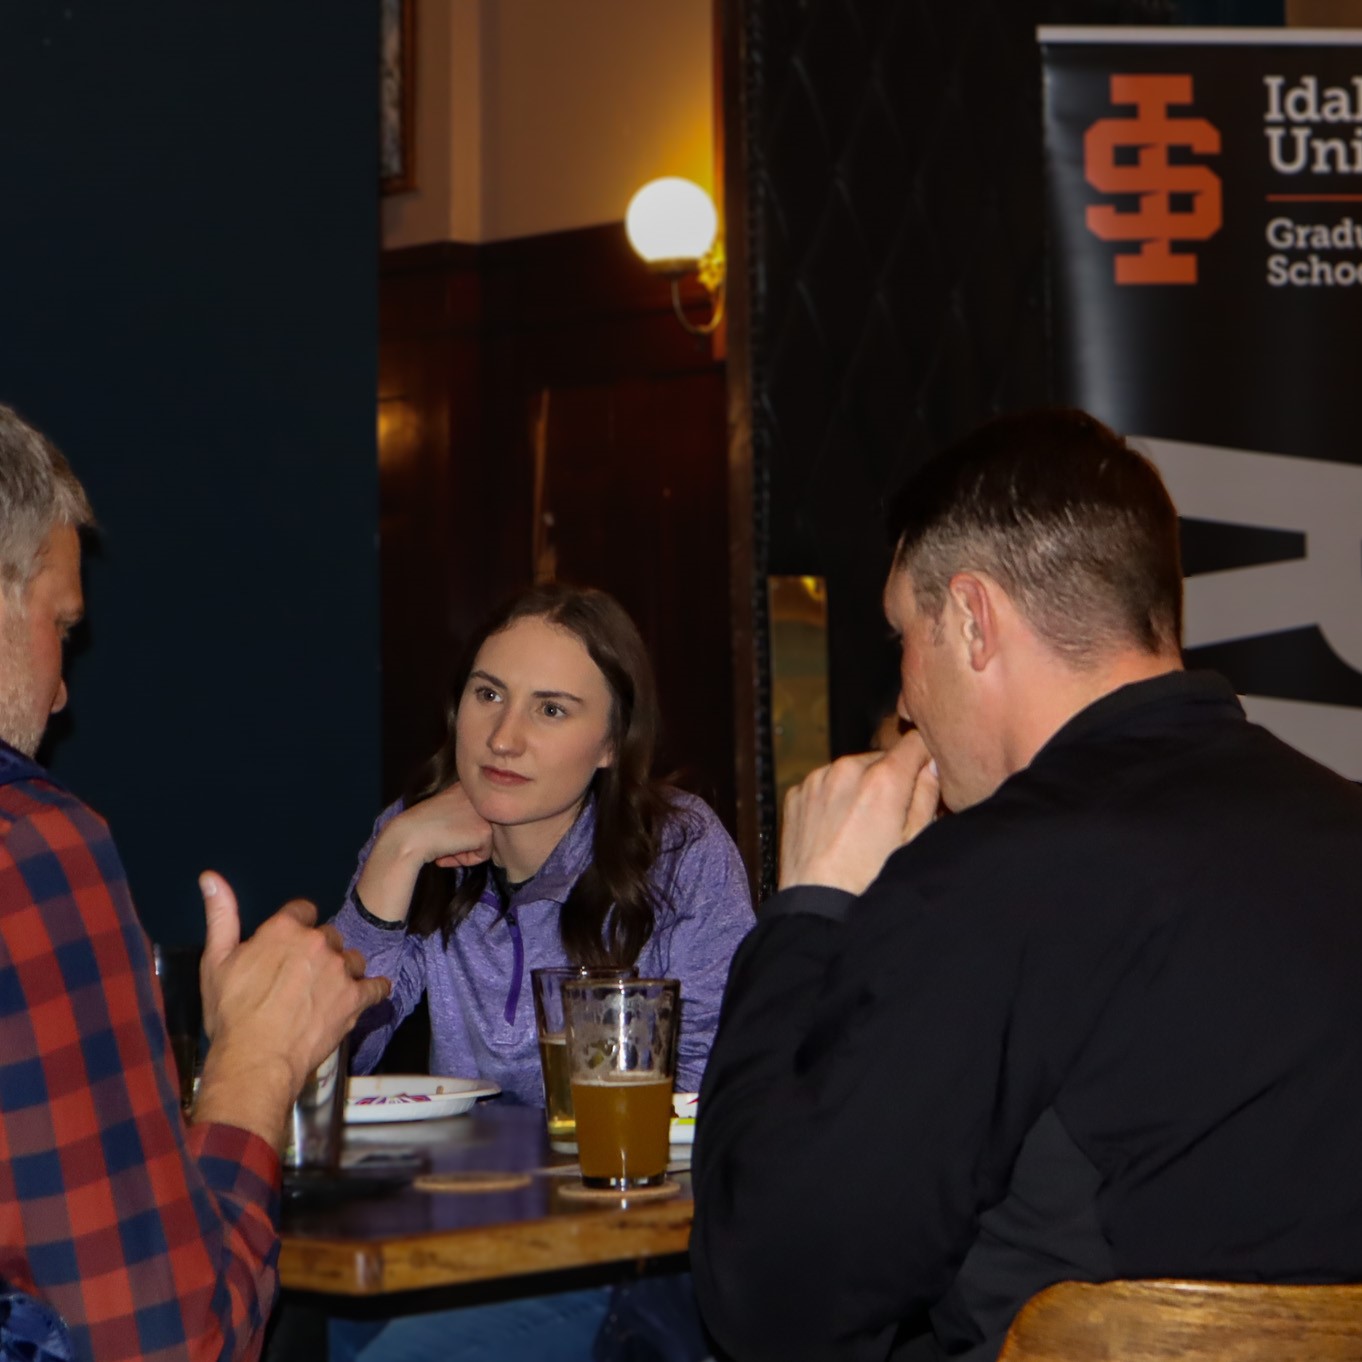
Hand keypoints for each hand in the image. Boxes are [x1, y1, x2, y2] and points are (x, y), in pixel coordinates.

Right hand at [193, 871, 389, 1147]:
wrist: (255, 1060)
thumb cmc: (230, 1013)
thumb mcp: (216, 961)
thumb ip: (220, 916)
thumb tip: (210, 876)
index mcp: (285, 929)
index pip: (302, 910)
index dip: (295, 927)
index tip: (287, 947)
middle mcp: (318, 942)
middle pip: (328, 936)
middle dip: (318, 952)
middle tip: (301, 978)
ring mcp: (340, 970)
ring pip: (351, 959)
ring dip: (343, 971)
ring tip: (326, 992)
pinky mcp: (356, 998)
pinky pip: (376, 987)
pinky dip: (373, 990)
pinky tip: (366, 995)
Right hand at [356, 783, 493, 921]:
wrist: (408, 836)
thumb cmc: (420, 826)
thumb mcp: (447, 807)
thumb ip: (465, 811)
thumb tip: (481, 829)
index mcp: (470, 785)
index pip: (476, 815)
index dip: (458, 828)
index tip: (441, 827)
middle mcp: (481, 795)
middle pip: (482, 827)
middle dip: (463, 840)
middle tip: (442, 839)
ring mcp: (485, 812)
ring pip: (484, 842)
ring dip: (464, 851)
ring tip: (444, 845)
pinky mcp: (485, 832)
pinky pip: (483, 855)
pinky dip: (466, 860)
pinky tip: (447, 851)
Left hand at [778, 729, 940, 894]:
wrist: (817, 907)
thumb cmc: (869, 881)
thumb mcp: (913, 842)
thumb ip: (927, 795)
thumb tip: (931, 766)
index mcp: (883, 779)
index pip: (914, 742)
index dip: (924, 757)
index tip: (925, 775)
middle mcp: (847, 769)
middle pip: (881, 758)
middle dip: (890, 778)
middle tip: (891, 816)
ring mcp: (817, 779)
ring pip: (851, 770)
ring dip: (859, 787)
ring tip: (860, 827)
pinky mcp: (796, 793)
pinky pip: (823, 785)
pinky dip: (832, 798)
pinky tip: (835, 830)